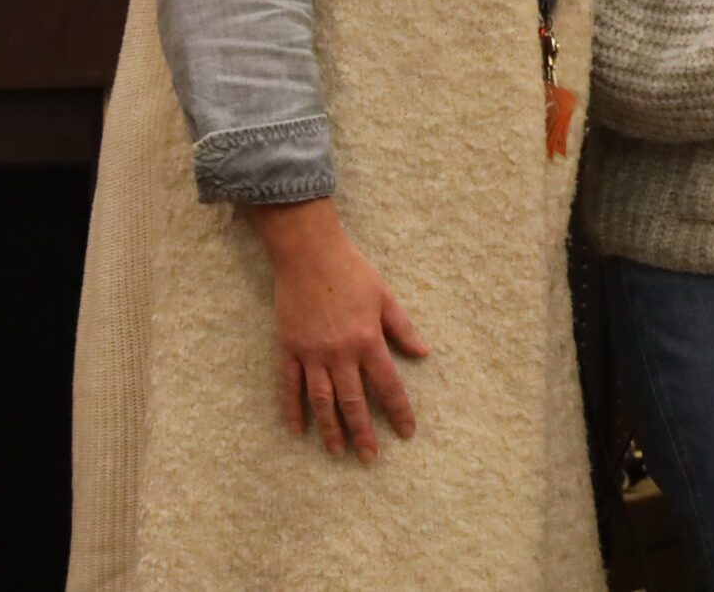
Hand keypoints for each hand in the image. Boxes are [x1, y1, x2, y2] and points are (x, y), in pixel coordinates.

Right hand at [246, 198, 428, 462]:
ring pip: (321, 400)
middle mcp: (339, 353)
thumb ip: (403, 328)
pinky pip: (290, 386)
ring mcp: (311, 354)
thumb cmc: (352, 272)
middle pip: (352, 402)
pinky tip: (298, 430)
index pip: (387, 385)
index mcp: (367, 340)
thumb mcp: (385, 297)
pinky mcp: (288, 349)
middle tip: (370, 458)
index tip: (406, 432)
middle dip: (363, 432)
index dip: (398, 411)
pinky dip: (293, 409)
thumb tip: (424, 352)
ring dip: (330, 429)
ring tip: (337, 451)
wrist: (308, 255)